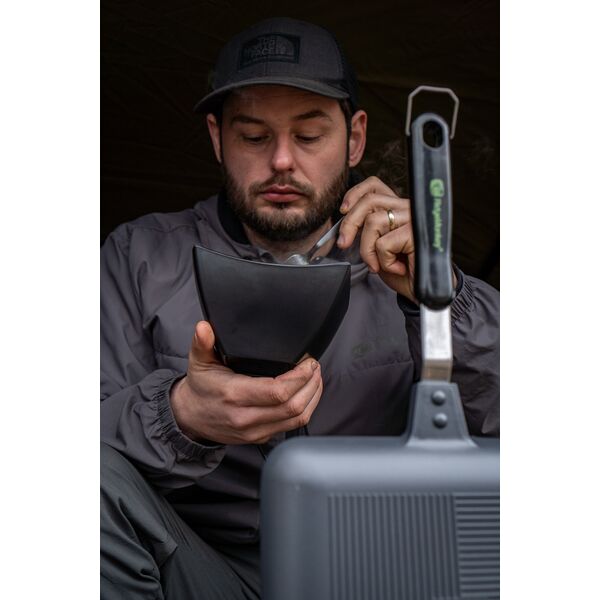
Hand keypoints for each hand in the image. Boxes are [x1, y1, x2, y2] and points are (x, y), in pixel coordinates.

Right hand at [170, 321, 322, 444]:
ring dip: (313, 397)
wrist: (190, 418)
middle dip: (311, 384)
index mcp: (234, 395)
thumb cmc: (200, 388)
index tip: (308, 362)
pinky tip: (308, 394)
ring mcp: (255, 431)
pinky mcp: (260, 438)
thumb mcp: (198, 362)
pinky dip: (305, 409)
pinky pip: (291, 426)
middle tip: (315, 367)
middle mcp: (246, 417)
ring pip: (297, 419)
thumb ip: (202, 343)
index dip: (299, 377)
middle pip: (293, 406)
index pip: (277, 392)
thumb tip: (203, 327)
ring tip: (316, 378)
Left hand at [337, 176, 417, 302]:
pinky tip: (397, 268)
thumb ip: (365, 229)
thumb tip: (343, 220)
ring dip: (368, 249)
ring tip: (379, 264)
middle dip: (350, 224)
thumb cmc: (402, 269)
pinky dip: (384, 261)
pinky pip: (384, 243)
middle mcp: (407, 208)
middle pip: (369, 201)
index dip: (354, 194)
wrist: (422, 291)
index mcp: (397, 208)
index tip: (343, 211)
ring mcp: (414, 219)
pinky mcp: (416, 233)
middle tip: (344, 244)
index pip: (374, 186)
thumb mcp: (377, 246)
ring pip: (373, 222)